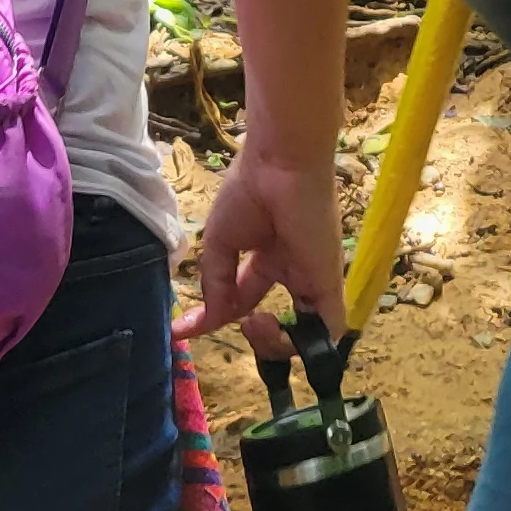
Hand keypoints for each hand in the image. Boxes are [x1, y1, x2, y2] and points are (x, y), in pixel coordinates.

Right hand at [179, 135, 344, 341]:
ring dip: (273, 344)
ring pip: (304, 333)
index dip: (213, 319)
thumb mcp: (219, 243)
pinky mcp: (329, 283)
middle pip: (277, 321)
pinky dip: (305, 344)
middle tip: (233, 326)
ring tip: (251, 323)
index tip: (180, 331)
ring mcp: (312, 279)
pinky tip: (270, 329)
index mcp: (267, 258)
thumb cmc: (248, 192)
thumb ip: (215, 283)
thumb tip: (208, 318)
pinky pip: (329, 329)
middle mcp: (292, 271)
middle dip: (253, 338)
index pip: (241, 300)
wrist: (278, 165)